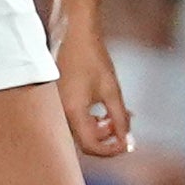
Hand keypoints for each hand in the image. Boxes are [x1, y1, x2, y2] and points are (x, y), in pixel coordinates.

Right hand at [57, 33, 132, 159]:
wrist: (73, 34)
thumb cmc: (92, 58)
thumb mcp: (112, 90)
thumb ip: (120, 118)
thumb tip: (127, 140)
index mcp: (72, 113)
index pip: (90, 147)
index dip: (112, 150)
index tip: (127, 144)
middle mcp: (59, 113)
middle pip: (85, 140)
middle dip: (108, 137)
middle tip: (125, 126)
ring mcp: (56, 106)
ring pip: (80, 129)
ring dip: (101, 127)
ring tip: (120, 115)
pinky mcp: (57, 99)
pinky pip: (75, 117)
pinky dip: (92, 117)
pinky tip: (107, 108)